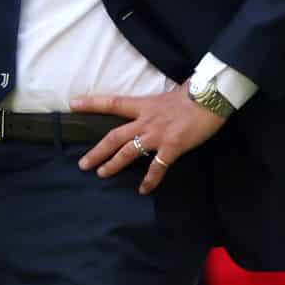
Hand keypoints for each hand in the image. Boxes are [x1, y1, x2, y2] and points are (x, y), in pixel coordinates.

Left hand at [73, 87, 230, 194]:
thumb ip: (156, 105)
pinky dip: (150, 180)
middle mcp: (146, 121)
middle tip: (83, 164)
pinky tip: (143, 190)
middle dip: (97, 151)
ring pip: (128, 152)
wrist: (212, 97)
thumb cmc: (193, 94)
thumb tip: (155, 108)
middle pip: (114, 137)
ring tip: (101, 174)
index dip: (92, 103)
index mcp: (144, 105)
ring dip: (114, 165)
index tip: (73, 104)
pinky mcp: (172, 147)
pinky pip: (157, 167)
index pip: (112, 103)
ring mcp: (157, 135)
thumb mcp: (168, 95)